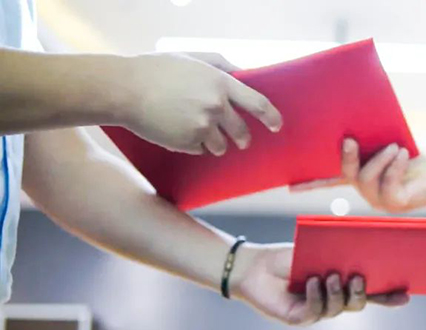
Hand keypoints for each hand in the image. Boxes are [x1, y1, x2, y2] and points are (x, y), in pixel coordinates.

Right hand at [118, 52, 281, 155]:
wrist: (124, 90)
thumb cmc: (157, 70)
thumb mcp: (192, 58)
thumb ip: (221, 65)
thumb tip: (244, 74)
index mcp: (220, 83)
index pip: (258, 104)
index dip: (271, 117)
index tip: (276, 125)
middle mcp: (215, 106)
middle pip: (242, 132)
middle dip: (243, 138)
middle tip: (241, 140)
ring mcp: (202, 127)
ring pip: (221, 146)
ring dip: (215, 143)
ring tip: (198, 131)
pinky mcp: (187, 143)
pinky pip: (199, 150)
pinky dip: (193, 145)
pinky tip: (177, 131)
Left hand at [229, 243, 408, 324]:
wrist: (254, 266)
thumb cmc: (287, 258)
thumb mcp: (318, 253)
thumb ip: (338, 257)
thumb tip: (362, 255)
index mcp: (341, 286)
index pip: (371, 294)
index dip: (389, 297)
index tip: (407, 295)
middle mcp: (331, 302)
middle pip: (357, 304)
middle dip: (361, 293)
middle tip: (358, 278)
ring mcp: (316, 312)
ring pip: (337, 309)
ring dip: (337, 292)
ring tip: (331, 276)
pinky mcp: (298, 318)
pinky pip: (314, 312)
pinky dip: (316, 296)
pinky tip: (312, 282)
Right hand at [290, 139, 425, 214]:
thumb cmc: (411, 157)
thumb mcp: (387, 142)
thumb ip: (370, 137)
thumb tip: (353, 117)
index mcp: (358, 176)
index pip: (328, 179)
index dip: (308, 182)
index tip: (289, 185)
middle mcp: (364, 190)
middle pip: (345, 175)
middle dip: (347, 157)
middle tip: (350, 139)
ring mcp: (377, 199)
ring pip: (365, 180)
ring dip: (380, 159)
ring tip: (393, 147)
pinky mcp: (394, 204)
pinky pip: (388, 185)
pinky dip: (395, 166)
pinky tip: (403, 154)